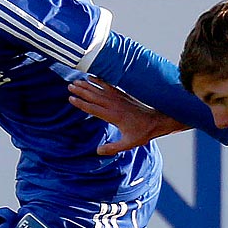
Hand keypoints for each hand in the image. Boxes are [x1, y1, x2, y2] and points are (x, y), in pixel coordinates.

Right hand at [68, 76, 187, 155]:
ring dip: (88, 84)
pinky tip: (93, 77)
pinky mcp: (123, 95)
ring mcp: (119, 98)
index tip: (71, 99)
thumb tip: (98, 151)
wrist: (157, 121)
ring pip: (100, 90)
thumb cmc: (142, 133)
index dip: (81, 104)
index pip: (94, 108)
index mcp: (114, 116)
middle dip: (82, 91)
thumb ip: (112, 148)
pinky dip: (100, 81)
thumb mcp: (128, 144)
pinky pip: (109, 86)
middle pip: (95, 96)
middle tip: (70, 86)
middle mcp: (115, 105)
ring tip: (77, 81)